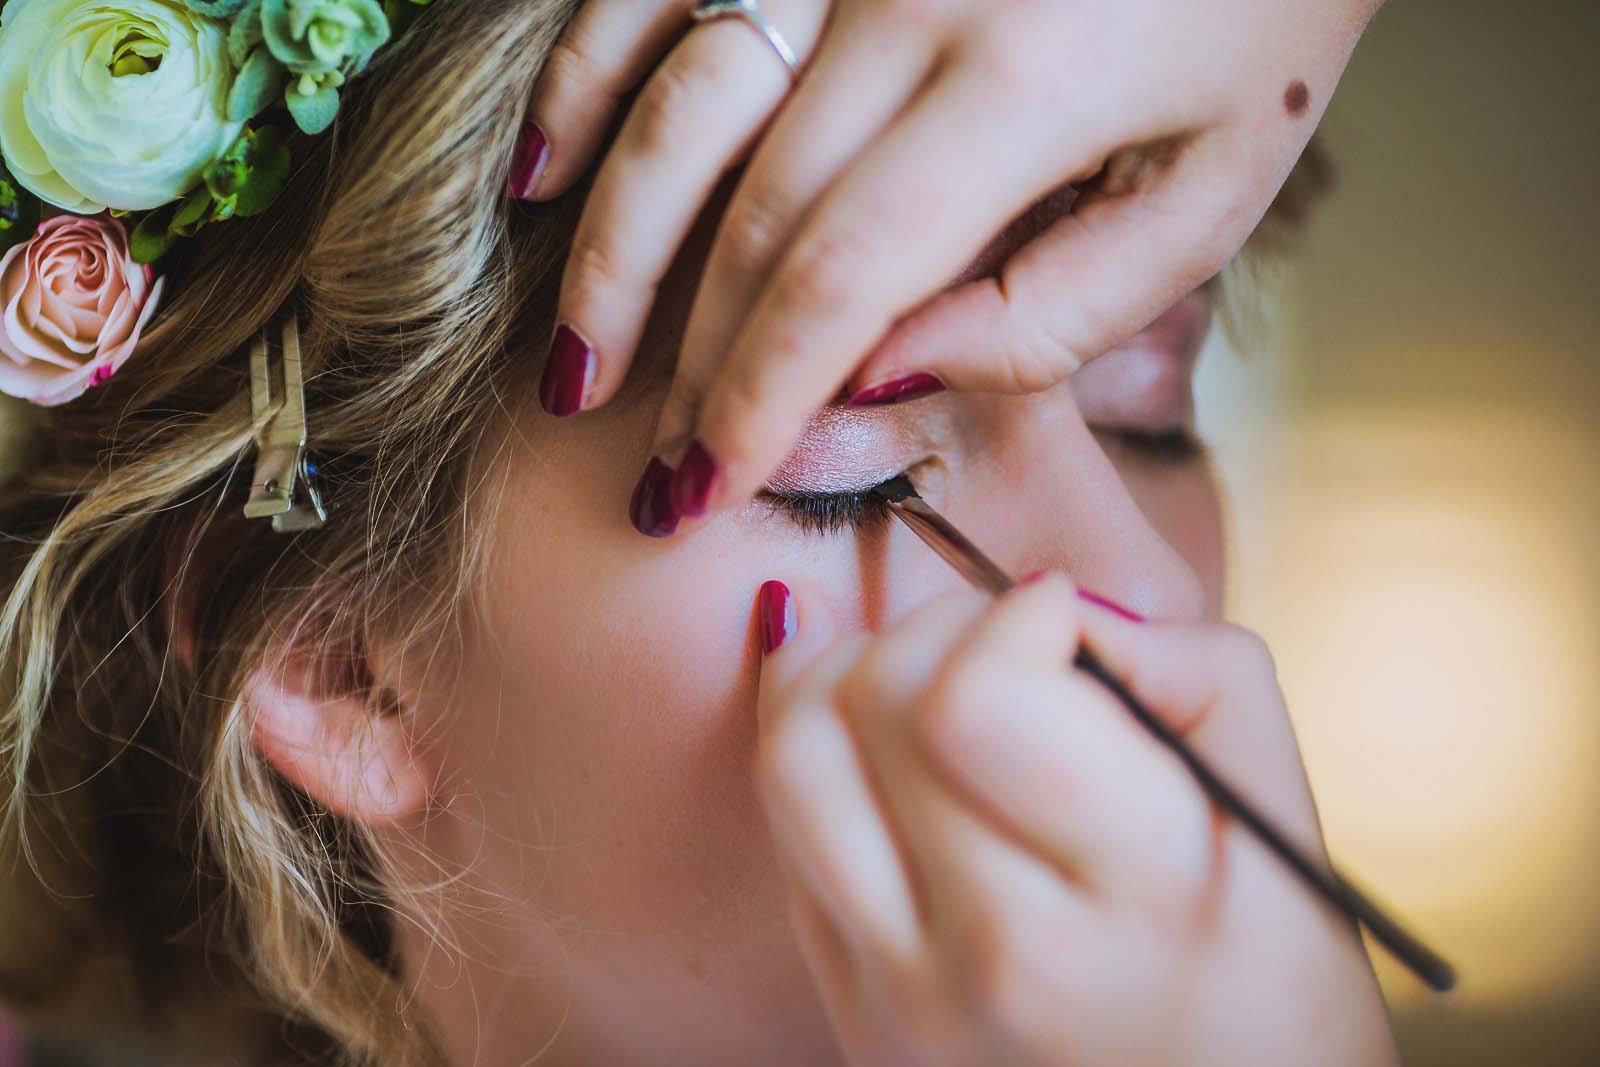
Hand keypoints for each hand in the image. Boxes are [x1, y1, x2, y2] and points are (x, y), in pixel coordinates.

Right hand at [515, 0, 1381, 533]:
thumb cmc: (1262, 12)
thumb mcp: (1214, 184)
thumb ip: (1056, 306)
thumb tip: (885, 376)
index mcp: (1018, 87)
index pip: (837, 280)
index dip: (758, 397)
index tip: (710, 487)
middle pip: (748, 217)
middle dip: (688, 366)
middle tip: (655, 478)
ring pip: (678, 108)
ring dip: (612, 254)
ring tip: (571, 371)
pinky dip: (588, 76)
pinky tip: (544, 172)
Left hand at [751, 575, 1398, 1065]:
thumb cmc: (1271, 980)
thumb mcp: (1280, 810)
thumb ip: (1184, 666)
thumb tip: (1052, 603)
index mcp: (1136, 898)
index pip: (976, 703)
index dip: (1011, 616)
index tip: (1058, 618)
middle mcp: (1000, 961)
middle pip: (873, 711)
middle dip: (934, 626)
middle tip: (1001, 642)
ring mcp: (908, 1003)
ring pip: (795, 763)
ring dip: (843, 673)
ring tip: (917, 670)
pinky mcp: (856, 1020)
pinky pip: (790, 839)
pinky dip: (821, 754)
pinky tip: (876, 733)